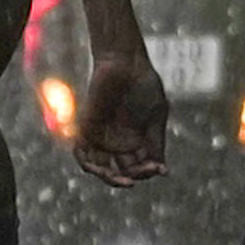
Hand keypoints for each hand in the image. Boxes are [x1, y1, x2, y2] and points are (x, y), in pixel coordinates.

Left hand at [74, 50, 169, 186]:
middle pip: (122, 171)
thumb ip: (156, 143)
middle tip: (145, 173)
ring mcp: (101, 136)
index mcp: (135, 140)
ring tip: (126, 181)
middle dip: (135, 176)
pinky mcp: (87, 128)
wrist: (126, 63)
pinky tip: (105, 171)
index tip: (160, 169)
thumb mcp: (156, 118)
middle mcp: (117, 142)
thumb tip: (162, 171)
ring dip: (112, 179)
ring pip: (102, 168)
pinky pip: (82, 154)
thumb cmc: (143, 85)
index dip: (148, 172)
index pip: (139, 167)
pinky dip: (90, 166)